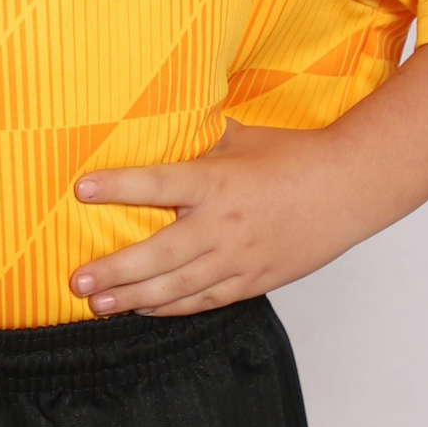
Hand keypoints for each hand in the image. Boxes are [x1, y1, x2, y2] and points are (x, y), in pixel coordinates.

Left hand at [71, 42, 427, 316]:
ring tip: (97, 303)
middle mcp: (224, 226)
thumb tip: (157, 116)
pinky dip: (170, 308)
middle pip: (160, 255)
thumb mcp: (242, 137)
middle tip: (77, 280)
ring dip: (134, 299)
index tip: (81, 189)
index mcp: (218, 182)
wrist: (349, 191)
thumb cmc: (293, 157)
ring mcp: (238, 260)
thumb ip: (198, 137)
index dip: (118, 187)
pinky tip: (142, 310)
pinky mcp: (251, 282)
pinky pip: (203, 301)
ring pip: (177, 287)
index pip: (158, 182)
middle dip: (115, 271)